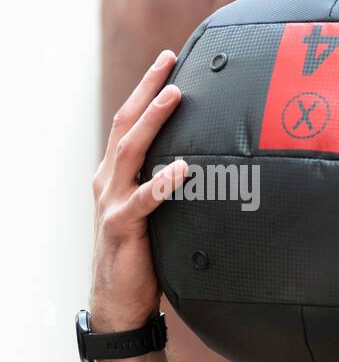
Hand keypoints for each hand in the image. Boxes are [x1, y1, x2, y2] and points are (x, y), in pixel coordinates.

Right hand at [90, 50, 187, 330]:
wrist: (119, 300)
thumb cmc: (144, 255)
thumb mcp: (157, 214)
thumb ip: (170, 188)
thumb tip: (206, 165)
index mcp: (116, 174)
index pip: (130, 122)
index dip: (146, 90)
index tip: (168, 62)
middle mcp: (109, 181)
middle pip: (127, 124)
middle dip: (147, 89)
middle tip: (169, 60)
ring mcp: (112, 202)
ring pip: (131, 151)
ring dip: (153, 121)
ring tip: (175, 96)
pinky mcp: (122, 227)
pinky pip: (143, 200)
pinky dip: (162, 182)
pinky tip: (182, 168)